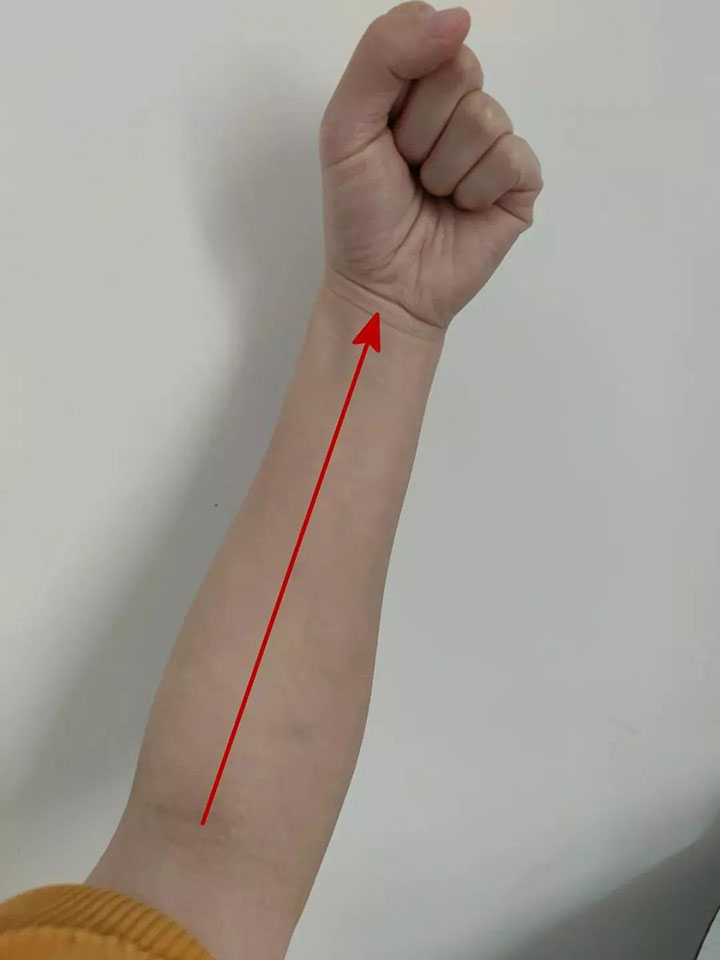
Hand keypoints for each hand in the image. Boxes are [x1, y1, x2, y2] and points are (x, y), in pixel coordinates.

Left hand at [319, 1, 542, 330]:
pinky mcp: (520, 182)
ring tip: (431, 196)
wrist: (384, 287)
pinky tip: (462, 211)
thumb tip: (459, 18)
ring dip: (444, 169)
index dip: (404, 87)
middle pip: (461, 71)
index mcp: (415, 88)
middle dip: (420, 130)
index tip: (384, 131)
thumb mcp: (346, 125)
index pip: (432, 38)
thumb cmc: (360, 213)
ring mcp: (493, 144)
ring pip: (485, 118)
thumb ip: (384, 55)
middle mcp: (459, 108)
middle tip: (407, 169)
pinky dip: (476, 190)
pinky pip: (512, 157)